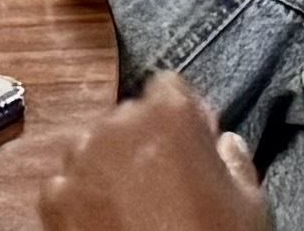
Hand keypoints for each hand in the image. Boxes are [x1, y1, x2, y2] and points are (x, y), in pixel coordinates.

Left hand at [38, 77, 268, 230]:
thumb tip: (223, 143)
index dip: (183, 114)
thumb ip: (235, 158)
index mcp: (170, 114)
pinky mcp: (54, 200)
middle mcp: (119, 126)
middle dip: (144, 140)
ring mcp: (80, 162)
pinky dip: (82, 198)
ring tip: (134, 205)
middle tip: (165, 181)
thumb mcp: (249, 201)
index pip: (169, 86)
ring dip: (111, 165)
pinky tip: (108, 222)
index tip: (191, 141)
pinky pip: (68, 184)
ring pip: (95, 147)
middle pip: (129, 117)